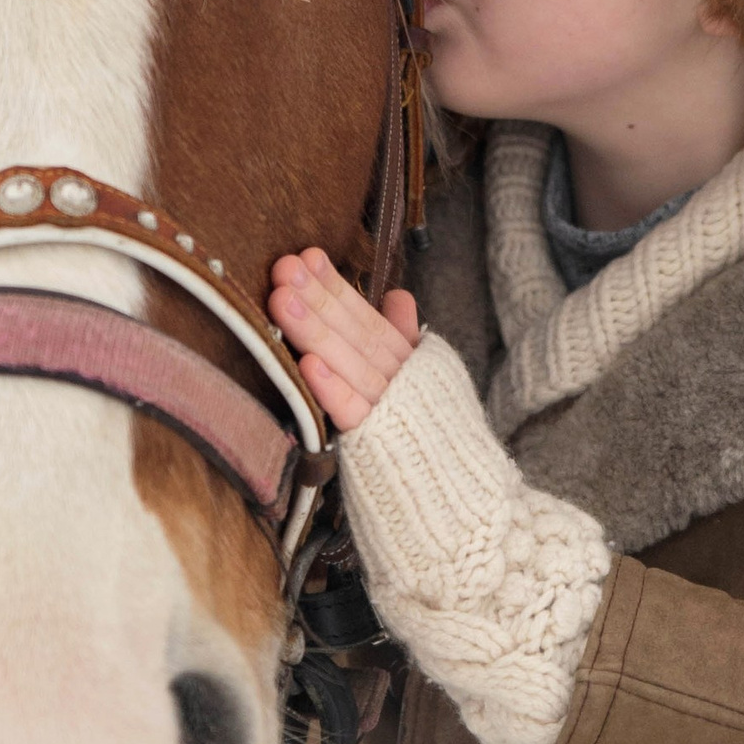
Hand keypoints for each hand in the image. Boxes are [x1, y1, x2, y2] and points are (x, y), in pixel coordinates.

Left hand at [269, 249, 419, 431]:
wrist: (461, 488)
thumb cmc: (434, 432)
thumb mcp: (428, 377)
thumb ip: (407, 336)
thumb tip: (398, 296)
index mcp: (407, 360)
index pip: (365, 316)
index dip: (336, 286)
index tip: (307, 256)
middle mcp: (398, 377)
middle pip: (354, 332)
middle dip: (317, 297)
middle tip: (284, 267)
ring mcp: (388, 408)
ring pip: (349, 362)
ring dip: (314, 331)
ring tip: (281, 300)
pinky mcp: (377, 443)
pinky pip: (354, 412)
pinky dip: (333, 389)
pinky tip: (308, 364)